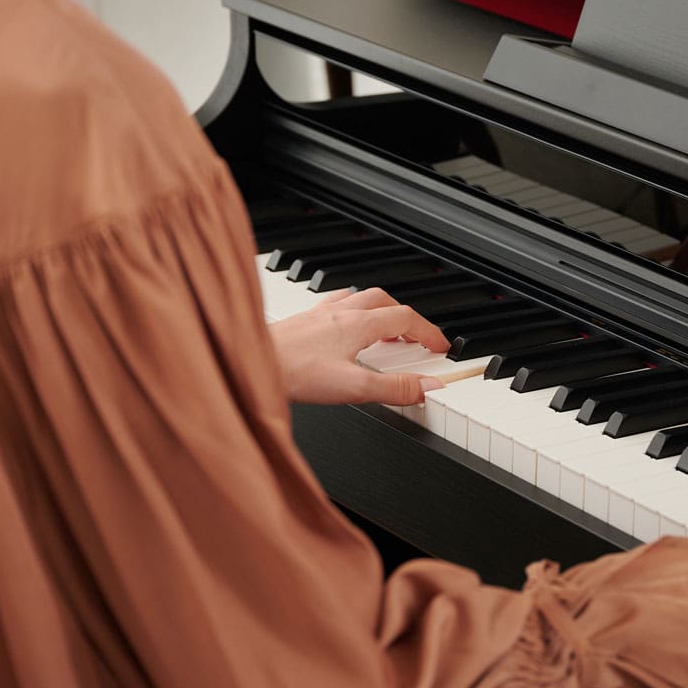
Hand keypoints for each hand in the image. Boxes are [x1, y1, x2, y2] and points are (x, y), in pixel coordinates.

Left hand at [268, 288, 451, 406]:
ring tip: (384, 330)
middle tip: (415, 337)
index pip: (406, 318)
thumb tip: (428, 388)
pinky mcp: (300, 322)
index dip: (428, 331)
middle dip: (406, 317)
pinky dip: (348, 310)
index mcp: (357, 324)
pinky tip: (340, 325)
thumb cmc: (292, 373)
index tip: (440, 346)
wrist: (247, 362)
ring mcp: (318, 314)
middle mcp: (339, 312)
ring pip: (358, 299)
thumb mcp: (352, 388)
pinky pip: (332, 304)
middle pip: (384, 301)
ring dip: (378, 310)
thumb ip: (393, 388)